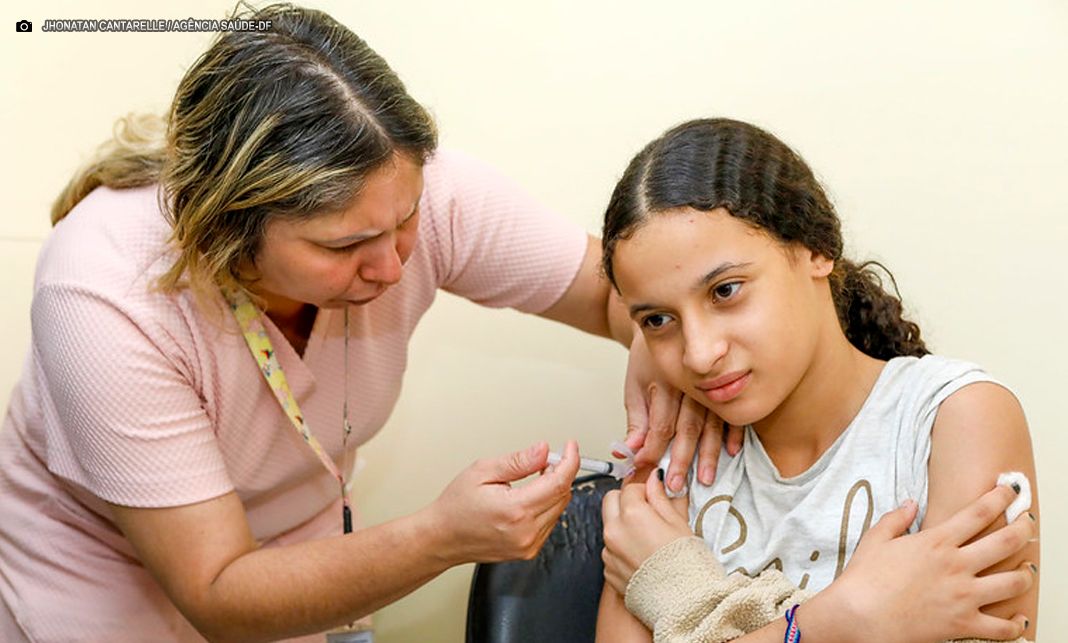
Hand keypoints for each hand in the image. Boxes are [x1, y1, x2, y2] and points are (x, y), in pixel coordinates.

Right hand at [426, 441, 579, 564]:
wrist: (442, 537)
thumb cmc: (456, 506)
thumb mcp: (483, 471)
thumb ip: (518, 461)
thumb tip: (543, 450)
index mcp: (515, 510)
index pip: (558, 483)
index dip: (570, 461)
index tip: (570, 447)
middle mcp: (525, 531)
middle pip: (563, 496)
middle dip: (561, 472)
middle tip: (547, 459)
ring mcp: (528, 545)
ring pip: (559, 509)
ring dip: (554, 489)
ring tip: (535, 478)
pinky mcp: (528, 551)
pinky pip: (550, 523)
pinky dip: (547, 506)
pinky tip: (531, 497)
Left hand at [601, 468, 691, 594]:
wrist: (683, 603)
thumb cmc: (685, 564)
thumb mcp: (678, 523)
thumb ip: (661, 497)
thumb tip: (655, 479)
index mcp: (632, 514)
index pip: (630, 488)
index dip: (644, 491)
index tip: (655, 497)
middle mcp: (614, 531)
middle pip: (610, 501)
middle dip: (625, 501)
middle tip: (646, 511)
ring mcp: (609, 552)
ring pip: (609, 526)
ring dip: (623, 526)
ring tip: (648, 539)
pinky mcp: (608, 571)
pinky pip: (610, 550)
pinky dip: (622, 549)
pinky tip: (643, 557)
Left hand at [623, 332, 742, 491]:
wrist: (670, 326)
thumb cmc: (650, 357)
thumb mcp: (634, 384)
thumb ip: (636, 419)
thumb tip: (629, 449)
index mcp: (666, 383)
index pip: (661, 424)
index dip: (652, 449)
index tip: (644, 468)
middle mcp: (690, 386)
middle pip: (687, 427)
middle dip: (681, 459)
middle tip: (676, 484)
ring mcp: (710, 387)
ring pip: (711, 424)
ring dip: (709, 453)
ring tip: (704, 477)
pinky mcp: (724, 387)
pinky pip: (732, 414)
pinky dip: (733, 433)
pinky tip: (732, 451)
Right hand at [824, 485, 1036, 641]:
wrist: (857, 615)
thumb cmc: (863, 579)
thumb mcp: (875, 539)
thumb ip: (896, 518)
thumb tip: (911, 503)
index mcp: (936, 542)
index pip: (979, 513)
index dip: (999, 498)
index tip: (1009, 490)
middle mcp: (956, 566)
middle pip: (1006, 541)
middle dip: (1024, 528)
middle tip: (1028, 522)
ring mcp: (963, 596)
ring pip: (1013, 582)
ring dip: (1025, 574)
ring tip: (1026, 570)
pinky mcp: (963, 625)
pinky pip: (1002, 628)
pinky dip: (1016, 624)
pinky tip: (1019, 619)